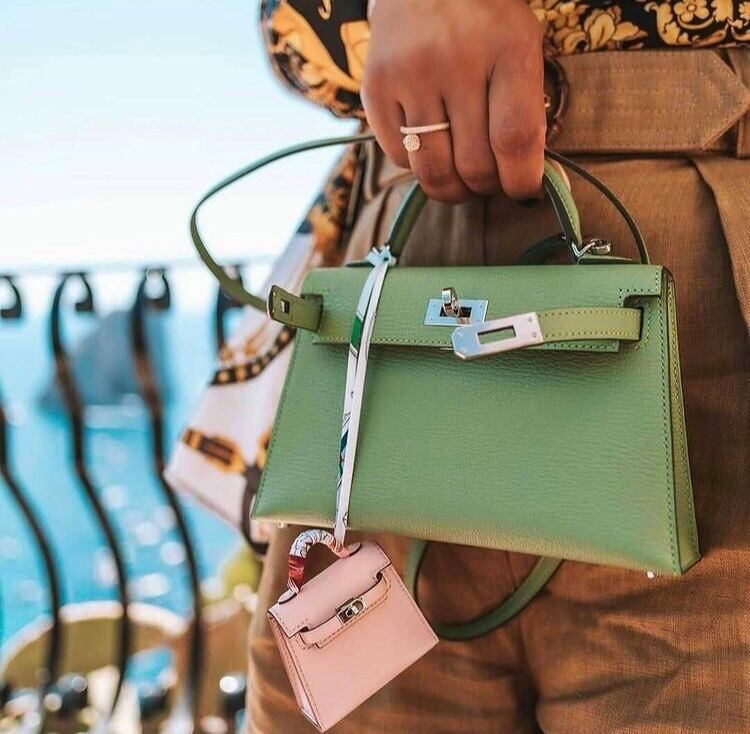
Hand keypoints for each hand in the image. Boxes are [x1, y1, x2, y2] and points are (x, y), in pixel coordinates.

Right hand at [361, 0, 545, 202]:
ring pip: (433, 171)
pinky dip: (418, 164)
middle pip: (474, 165)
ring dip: (452, 189)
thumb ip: (526, 109)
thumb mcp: (520, 46)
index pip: (515, 140)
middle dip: (486, 186)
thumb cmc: (483, 21)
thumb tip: (522, 178)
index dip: (521, 180)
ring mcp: (410, 75)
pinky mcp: (375, 88)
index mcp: (507, 47)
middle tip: (489, 180)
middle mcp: (456, 61)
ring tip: (461, 180)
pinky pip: (398, 157)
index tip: (522, 189)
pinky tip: (431, 146)